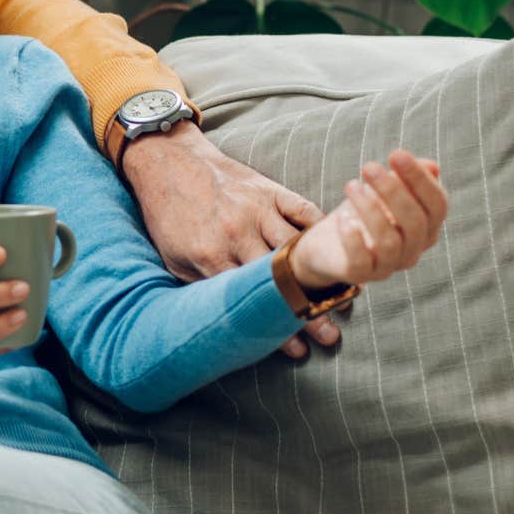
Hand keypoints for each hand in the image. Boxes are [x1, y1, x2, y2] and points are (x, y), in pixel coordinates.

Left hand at [120, 122, 338, 358]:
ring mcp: (257, 209)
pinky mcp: (270, 189)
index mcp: (211, 254)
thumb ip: (201, 285)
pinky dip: (324, 232)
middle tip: (330, 337)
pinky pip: (305, 212)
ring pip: (299, 249)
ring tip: (345, 301)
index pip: (251, 300)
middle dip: (307, 311)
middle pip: (281, 280)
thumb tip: (225, 320)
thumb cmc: (168, 215)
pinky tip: (341, 252)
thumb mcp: (172, 257)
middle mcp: (237, 232)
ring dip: (324, 277)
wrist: (168, 161)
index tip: (299, 351)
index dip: (275, 328)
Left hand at [291, 151, 447, 291]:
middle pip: (415, 222)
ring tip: (351, 185)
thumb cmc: (361, 212)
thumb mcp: (382, 191)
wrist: (327, 244)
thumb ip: (406, 179)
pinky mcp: (360, 275)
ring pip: (389, 241)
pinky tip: (343, 218)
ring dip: (370, 210)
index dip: (421, 179)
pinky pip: (362, 262)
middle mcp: (413, 250)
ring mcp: (388, 266)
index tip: (397, 153)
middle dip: (393, 190)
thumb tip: (432, 167)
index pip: (437, 205)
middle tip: (368, 166)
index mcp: (426, 228)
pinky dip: (353, 239)